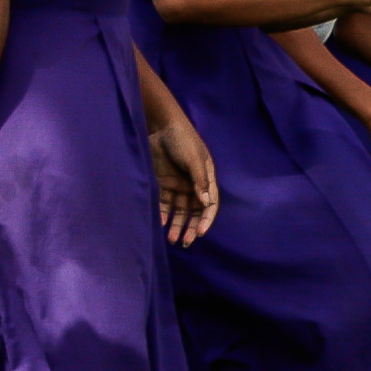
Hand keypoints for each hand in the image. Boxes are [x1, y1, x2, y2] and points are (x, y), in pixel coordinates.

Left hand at [145, 99, 218, 244]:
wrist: (161, 126)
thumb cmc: (183, 140)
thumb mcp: (194, 159)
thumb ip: (200, 181)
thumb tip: (205, 203)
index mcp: (206, 178)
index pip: (209, 204)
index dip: (206, 219)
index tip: (199, 233)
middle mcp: (193, 185)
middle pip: (194, 211)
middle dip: (191, 227)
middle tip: (186, 243)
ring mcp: (178, 185)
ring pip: (179, 211)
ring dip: (177, 225)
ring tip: (172, 240)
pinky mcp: (163, 183)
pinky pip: (164, 204)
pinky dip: (163, 215)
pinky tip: (160, 225)